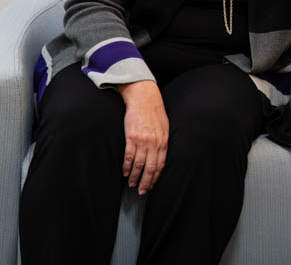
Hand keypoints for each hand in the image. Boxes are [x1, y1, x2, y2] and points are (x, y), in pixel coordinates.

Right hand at [117, 80, 168, 194]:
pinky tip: (125, 172)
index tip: (152, 185)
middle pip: (150, 168)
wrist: (144, 99)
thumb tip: (162, 156)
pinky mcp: (131, 137)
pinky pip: (129, 156)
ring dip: (134, 176)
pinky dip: (126, 166)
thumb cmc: (155, 113)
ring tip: (131, 184)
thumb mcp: (165, 128)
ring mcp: (142, 141)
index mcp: (164, 141)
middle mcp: (154, 143)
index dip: (156, 177)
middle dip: (145, 182)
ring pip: (139, 164)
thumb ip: (163, 142)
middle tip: (141, 191)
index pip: (161, 165)